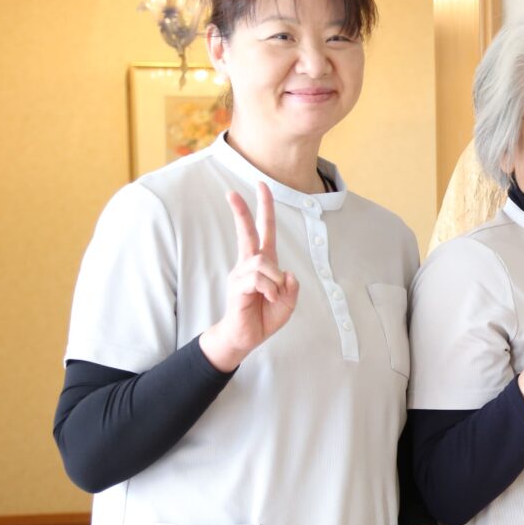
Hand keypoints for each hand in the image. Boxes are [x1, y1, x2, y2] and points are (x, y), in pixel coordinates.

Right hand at [200, 182, 298, 370]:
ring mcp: (241, 274)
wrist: (246, 337)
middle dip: (243, 211)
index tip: (261, 186)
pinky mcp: (237, 286)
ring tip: (273, 297)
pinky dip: (270, 290)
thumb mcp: (288, 302)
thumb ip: (292, 287)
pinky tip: (268, 299)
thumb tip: (288, 273)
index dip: (263, 209)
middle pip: (247, 232)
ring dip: (275, 281)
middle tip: (231, 192)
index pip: (263, 231)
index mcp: (263, 264)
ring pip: (263, 263)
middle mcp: (249, 264)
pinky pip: (258, 279)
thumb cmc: (264, 317)